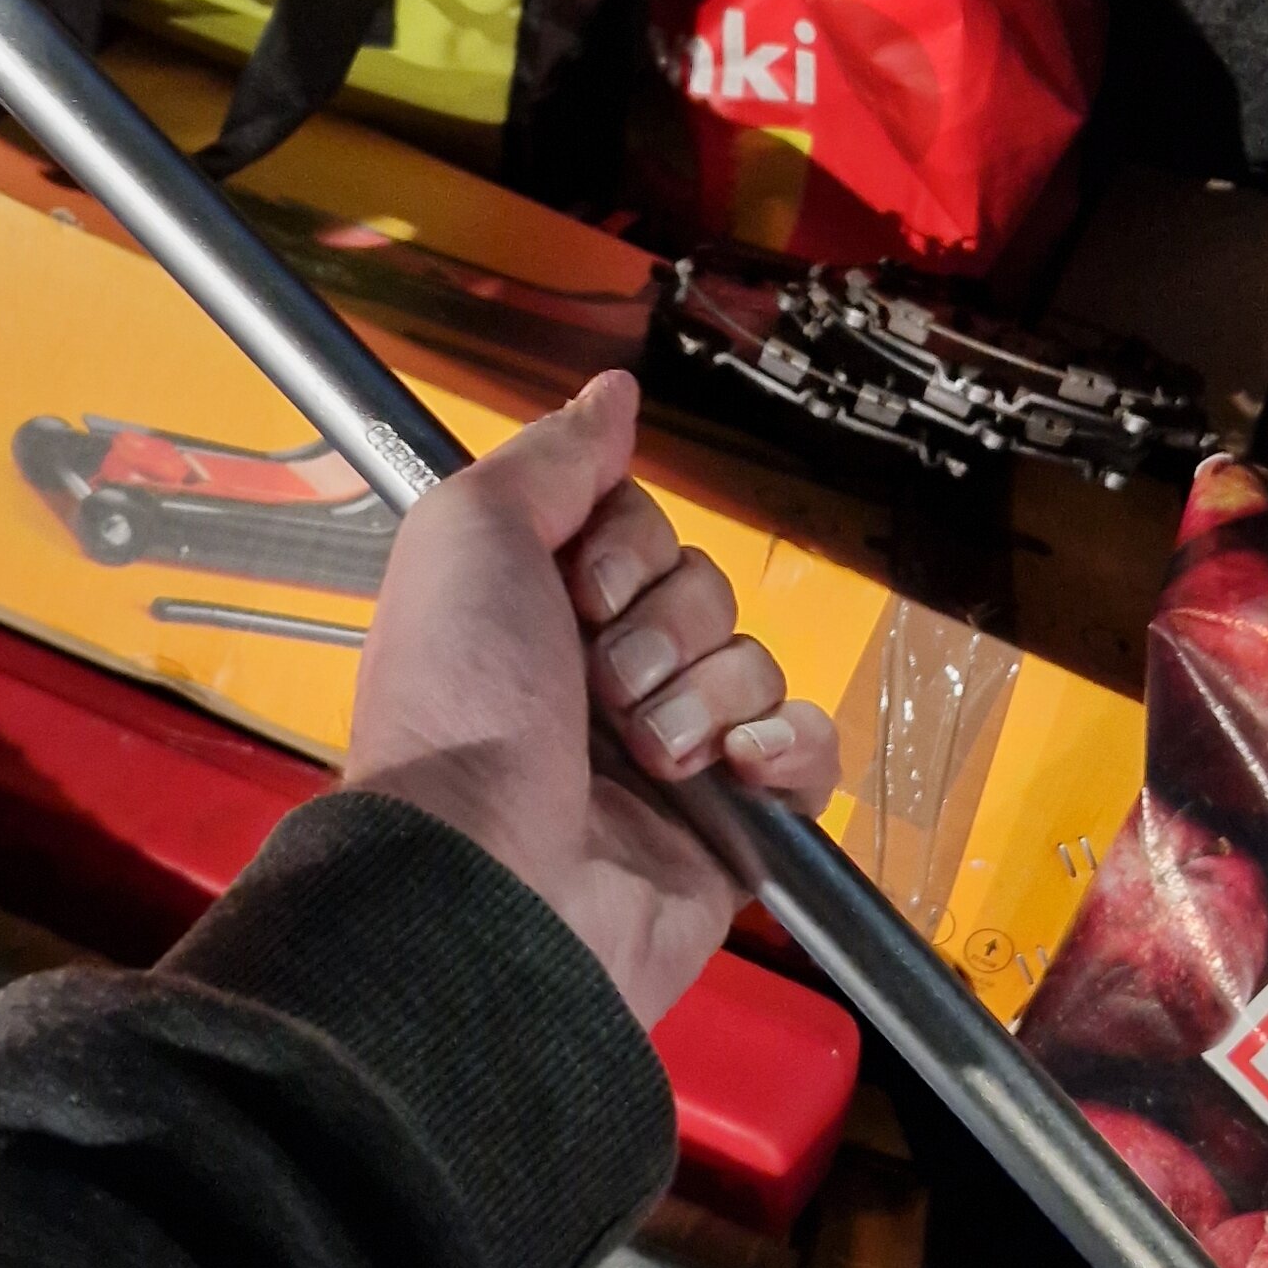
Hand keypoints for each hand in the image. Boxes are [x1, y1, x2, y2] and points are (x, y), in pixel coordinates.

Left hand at [344, 368, 841, 1034]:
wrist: (491, 874)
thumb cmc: (460, 710)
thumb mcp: (470, 533)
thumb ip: (550, 457)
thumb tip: (613, 393)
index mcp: (537, 615)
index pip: (641, 530)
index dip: (625, 549)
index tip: (578, 592)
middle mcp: (601, 681)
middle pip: (705, 589)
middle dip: (663, 629)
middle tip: (599, 686)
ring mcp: (670, 756)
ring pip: (754, 663)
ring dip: (703, 697)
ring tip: (642, 753)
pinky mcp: (732, 826)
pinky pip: (807, 748)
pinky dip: (785, 748)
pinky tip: (734, 767)